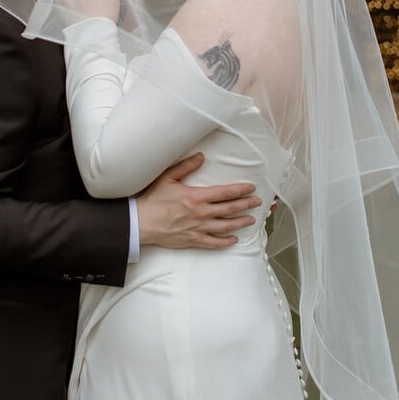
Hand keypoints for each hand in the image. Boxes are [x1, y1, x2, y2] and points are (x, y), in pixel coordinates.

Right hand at [136, 153, 261, 249]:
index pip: (225, 192)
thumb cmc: (153, 200)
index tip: (251, 188)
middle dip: (246, 205)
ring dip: (240, 222)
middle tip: (257, 202)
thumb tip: (201, 156)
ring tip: (251, 220)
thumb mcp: (168, 178)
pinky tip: (233, 239)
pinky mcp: (193, 240)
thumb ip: (186, 166)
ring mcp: (198, 228)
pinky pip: (213, 243)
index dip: (240, 190)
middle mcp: (201, 213)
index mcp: (197, 197)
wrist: (141, 223)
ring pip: (225, 226)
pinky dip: (225, 241)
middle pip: (230, 209)